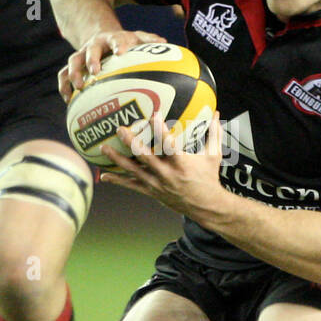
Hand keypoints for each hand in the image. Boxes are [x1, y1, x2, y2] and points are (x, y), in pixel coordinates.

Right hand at [57, 29, 166, 102]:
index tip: (120, 53)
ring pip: (73, 61)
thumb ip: (149, 41)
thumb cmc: (125, 43)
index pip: (115, 39)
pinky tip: (68, 100)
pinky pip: (63, 75)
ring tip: (78, 88)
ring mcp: (82, 55)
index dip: (117, 45)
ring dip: (73, 74)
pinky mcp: (74, 65)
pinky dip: (64, 86)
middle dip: (91, 60)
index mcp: (112, 38)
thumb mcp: (137, 38)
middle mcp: (94, 45)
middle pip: (90, 50)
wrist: (102, 38)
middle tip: (95, 72)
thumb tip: (165, 43)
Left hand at [99, 111, 224, 219]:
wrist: (205, 206)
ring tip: (104, 147)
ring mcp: (157, 184)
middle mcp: (167, 174)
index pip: (169, 144)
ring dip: (117, 159)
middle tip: (120, 129)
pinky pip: (132, 186)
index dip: (160, 130)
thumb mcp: (213, 156)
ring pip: (133, 171)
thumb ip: (214, 133)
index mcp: (182, 163)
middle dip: (131, 142)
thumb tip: (217, 113)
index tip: (153, 115)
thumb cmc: (209, 179)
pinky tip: (104, 175)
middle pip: (145, 157)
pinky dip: (117, 180)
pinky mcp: (152, 192)